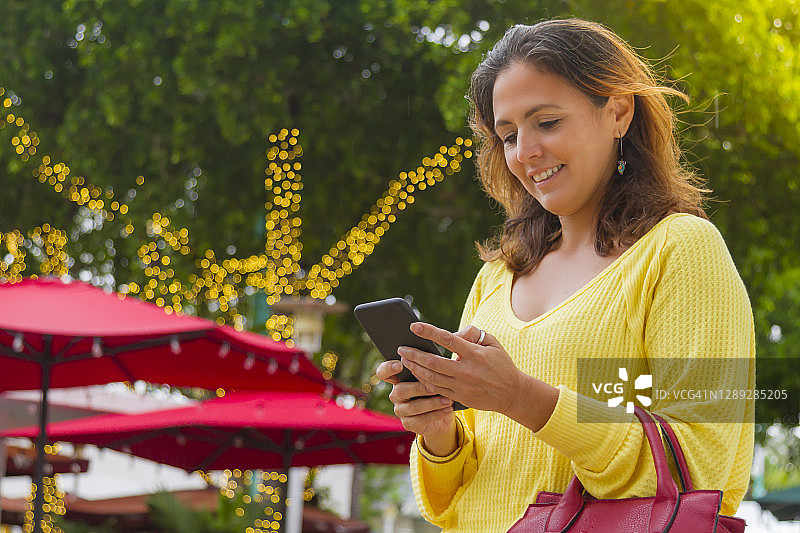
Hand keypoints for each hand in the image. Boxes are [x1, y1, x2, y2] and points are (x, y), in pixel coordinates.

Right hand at [376, 359, 456, 455]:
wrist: (443, 416)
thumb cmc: (437, 390)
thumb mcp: (433, 378)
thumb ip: (429, 368)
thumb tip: (436, 357)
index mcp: (398, 379)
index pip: (384, 372)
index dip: (388, 368)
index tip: (400, 364)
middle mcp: (396, 394)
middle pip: (400, 390)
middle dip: (420, 388)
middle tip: (435, 386)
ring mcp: (400, 410)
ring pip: (413, 407)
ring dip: (432, 403)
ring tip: (448, 400)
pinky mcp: (408, 424)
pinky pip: (420, 420)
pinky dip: (436, 414)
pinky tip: (447, 409)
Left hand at [399, 323, 530, 416]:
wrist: (512, 393)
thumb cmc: (501, 363)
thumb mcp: (492, 342)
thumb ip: (473, 334)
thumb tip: (454, 333)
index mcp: (476, 354)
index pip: (447, 340)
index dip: (429, 332)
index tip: (414, 326)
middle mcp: (467, 371)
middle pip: (433, 362)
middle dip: (414, 354)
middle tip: (401, 348)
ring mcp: (462, 386)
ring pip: (432, 377)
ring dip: (415, 368)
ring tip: (404, 360)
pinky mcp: (460, 397)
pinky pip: (436, 389)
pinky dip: (423, 381)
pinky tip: (416, 374)